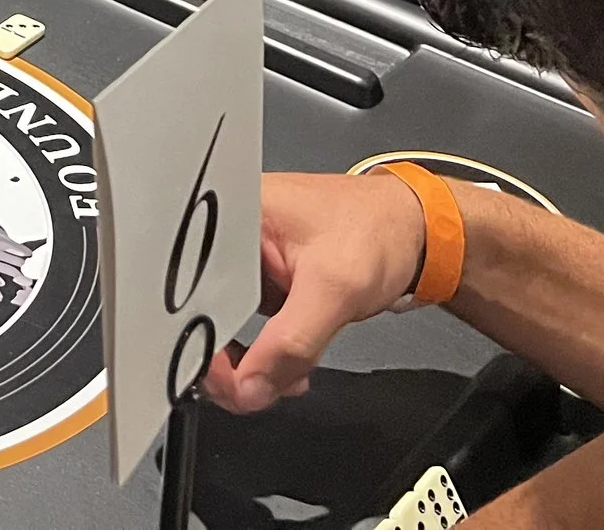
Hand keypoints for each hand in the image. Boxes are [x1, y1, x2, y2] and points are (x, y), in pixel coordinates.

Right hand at [200, 170, 427, 413]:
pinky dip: (265, 355)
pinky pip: (246, 327)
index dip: (197, 337)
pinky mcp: (259, 282)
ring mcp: (243, 261)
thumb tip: (251, 388)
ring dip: (249, 363)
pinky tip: (288, 366)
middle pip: (198, 309)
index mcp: (229, 214)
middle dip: (224, 359)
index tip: (226, 379)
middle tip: (252, 388)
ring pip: (221, 324)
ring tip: (282, 376)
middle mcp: (226, 235)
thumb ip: (292, 343)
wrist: (414, 232)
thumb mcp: (335, 288)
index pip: (188, 286)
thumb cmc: (376, 229)